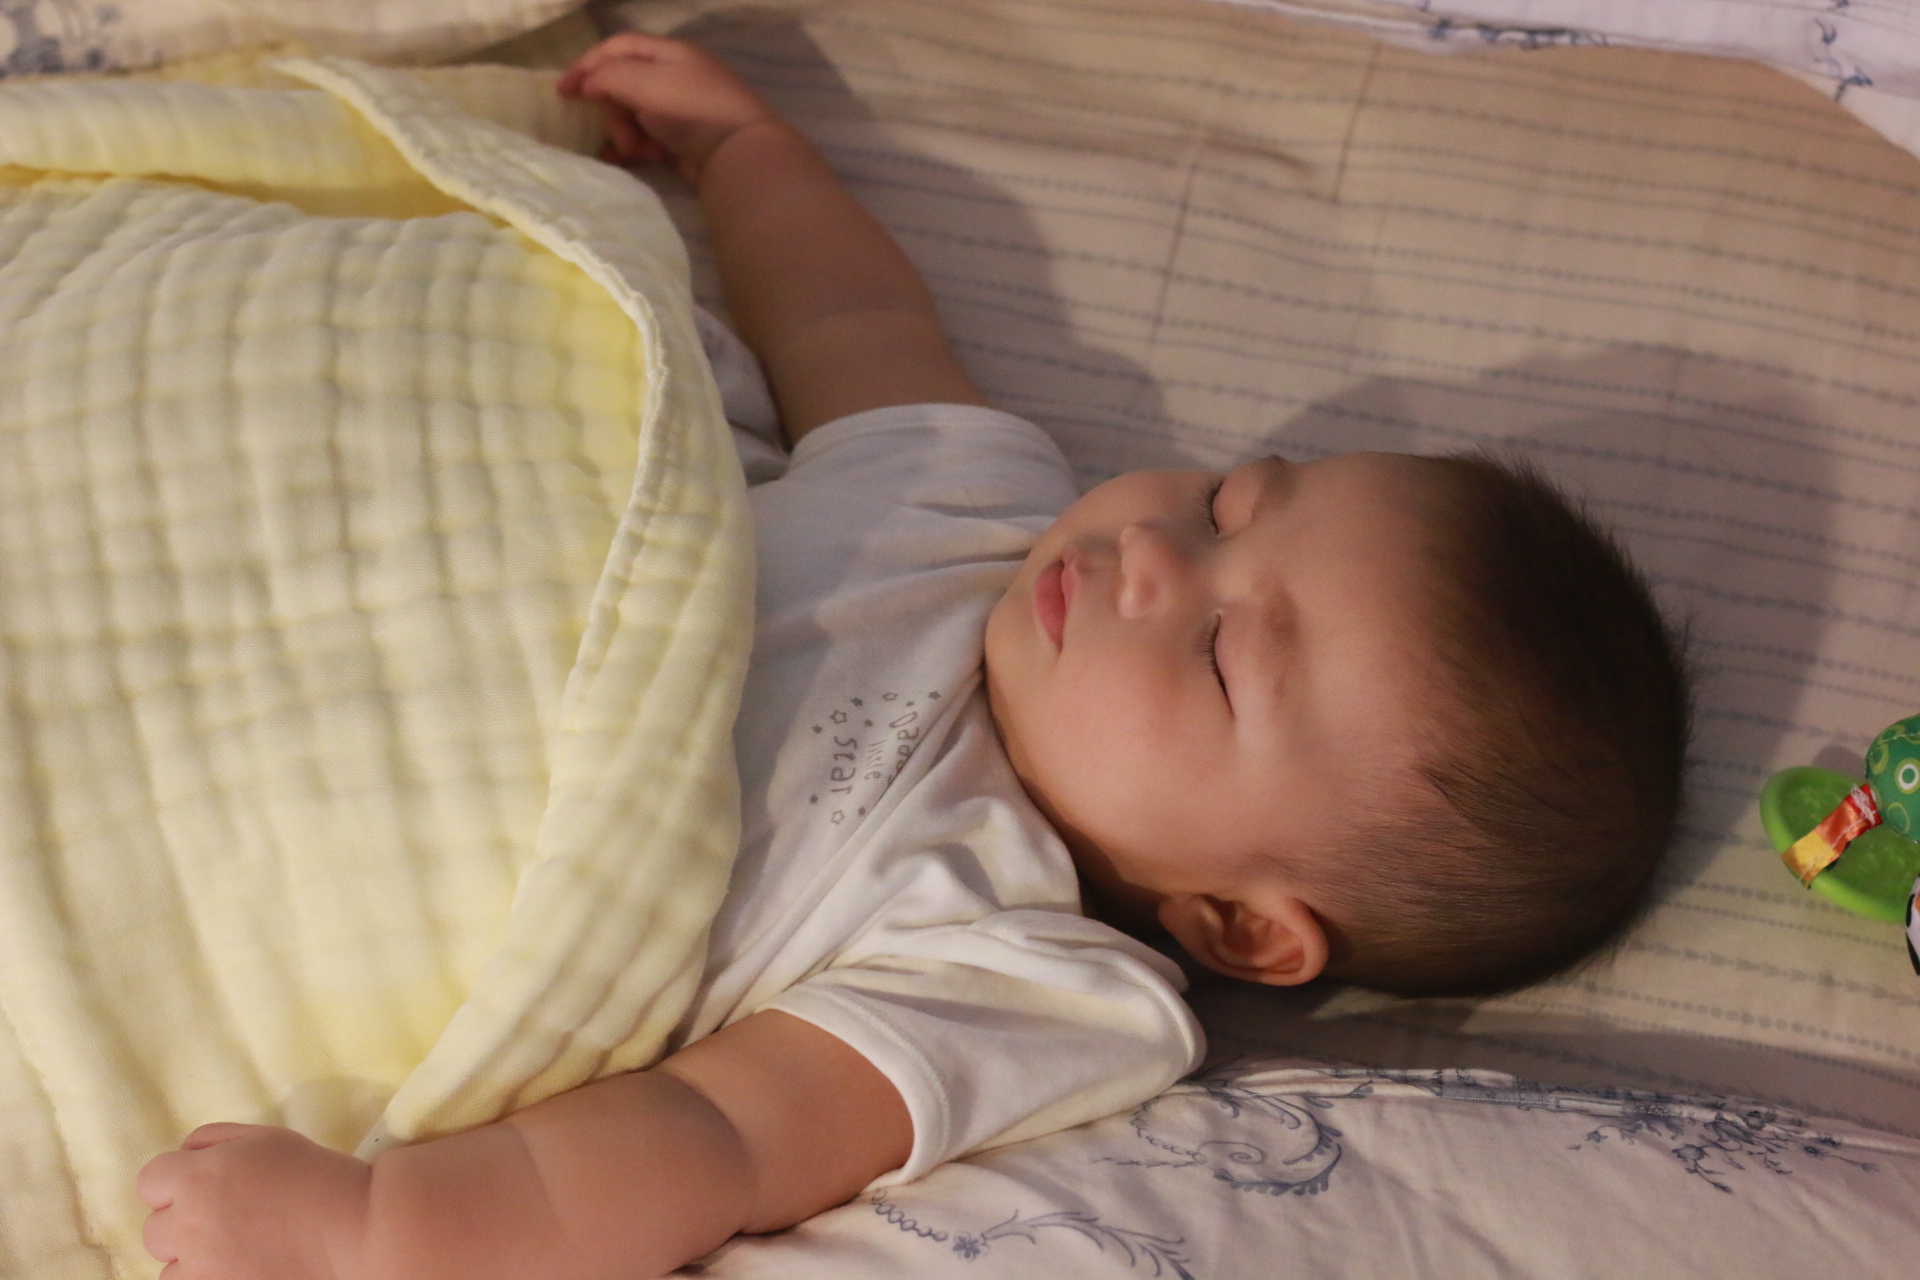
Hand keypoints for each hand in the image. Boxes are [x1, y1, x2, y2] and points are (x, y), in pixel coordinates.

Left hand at [139, 1123, 370, 1279]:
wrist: (355, 1232)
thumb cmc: (315, 1177)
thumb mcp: (267, 1138)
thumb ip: (214, 1140)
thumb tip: (184, 1155)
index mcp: (199, 1176)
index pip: (150, 1181)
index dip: (176, 1183)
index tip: (206, 1189)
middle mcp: (188, 1223)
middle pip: (154, 1228)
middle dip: (184, 1223)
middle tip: (230, 1220)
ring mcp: (199, 1267)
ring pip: (168, 1266)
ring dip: (192, 1259)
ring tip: (238, 1250)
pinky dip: (208, 1277)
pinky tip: (242, 1267)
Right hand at [557, 33, 782, 185]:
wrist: (740, 154)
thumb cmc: (693, 109)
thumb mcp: (647, 83)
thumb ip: (610, 76)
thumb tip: (588, 83)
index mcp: (669, 53)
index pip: (619, 47)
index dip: (588, 64)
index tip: (563, 92)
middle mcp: (676, 76)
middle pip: (624, 83)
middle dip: (613, 108)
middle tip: (615, 131)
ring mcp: (680, 109)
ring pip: (634, 113)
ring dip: (625, 131)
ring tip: (634, 150)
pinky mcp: (684, 139)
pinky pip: (648, 137)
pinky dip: (635, 147)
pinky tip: (627, 159)